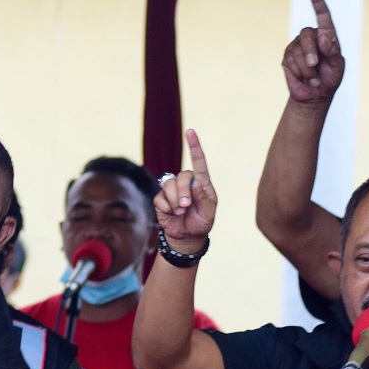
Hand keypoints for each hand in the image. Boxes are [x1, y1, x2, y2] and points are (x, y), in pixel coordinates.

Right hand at [153, 129, 215, 251]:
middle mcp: (186, 183)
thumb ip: (204, 197)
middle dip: (183, 192)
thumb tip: (195, 184)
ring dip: (174, 202)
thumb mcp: (208, 212)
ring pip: (169, 186)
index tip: (190, 132)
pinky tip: (172, 214)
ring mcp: (172, 190)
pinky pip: (160, 198)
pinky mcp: (161, 199)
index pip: (199, 161)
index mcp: (201, 183)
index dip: (194, 146)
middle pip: (182, 176)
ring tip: (180, 212)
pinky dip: (166, 209)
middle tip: (186, 206)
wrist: (187, 237)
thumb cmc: (201, 222)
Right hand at [283, 0, 344, 103]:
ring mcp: (297, 46)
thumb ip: (333, 52)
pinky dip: (298, 73)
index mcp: (327, 36)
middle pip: (306, 35)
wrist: (315, 97)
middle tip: (314, 66)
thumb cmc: (330, 79)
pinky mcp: (287, 57)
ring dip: (306, 69)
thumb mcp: (338, 67)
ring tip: (313, 79)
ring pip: (297, 51)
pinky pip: (289, 62)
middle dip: (310, 52)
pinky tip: (304, 78)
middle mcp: (311, 38)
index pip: (323, 15)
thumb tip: (324, 39)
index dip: (317, 1)